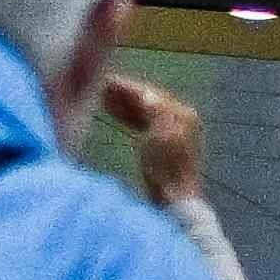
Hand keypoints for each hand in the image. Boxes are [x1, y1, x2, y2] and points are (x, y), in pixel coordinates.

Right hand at [88, 70, 206, 216]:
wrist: (175, 200)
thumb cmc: (166, 169)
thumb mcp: (161, 136)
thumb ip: (156, 111)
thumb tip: (146, 93)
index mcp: (181, 114)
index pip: (150, 93)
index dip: (127, 87)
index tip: (105, 79)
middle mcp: (180, 118)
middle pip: (147, 100)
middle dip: (123, 93)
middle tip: (99, 85)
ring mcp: (172, 131)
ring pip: (143, 111)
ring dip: (122, 103)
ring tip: (100, 96)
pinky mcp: (163, 145)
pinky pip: (142, 123)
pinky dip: (126, 116)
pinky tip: (110, 112)